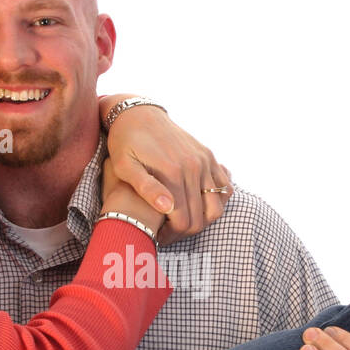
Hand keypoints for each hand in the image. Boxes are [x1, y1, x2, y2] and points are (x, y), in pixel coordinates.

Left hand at [101, 97, 232, 243]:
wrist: (138, 113)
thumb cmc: (125, 143)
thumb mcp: (124, 166)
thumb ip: (145, 187)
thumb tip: (167, 208)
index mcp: (173, 173)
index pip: (182, 221)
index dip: (170, 236)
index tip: (156, 236)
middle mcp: (194, 167)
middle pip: (200, 218)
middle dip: (183, 232)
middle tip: (166, 232)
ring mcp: (204, 161)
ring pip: (216, 207)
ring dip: (201, 220)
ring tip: (180, 220)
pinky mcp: (208, 156)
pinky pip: (225, 187)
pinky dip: (216, 201)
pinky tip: (196, 204)